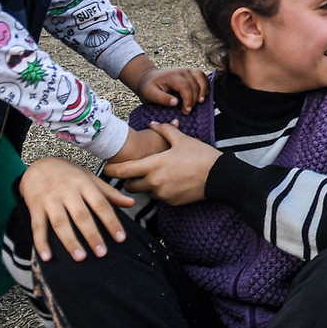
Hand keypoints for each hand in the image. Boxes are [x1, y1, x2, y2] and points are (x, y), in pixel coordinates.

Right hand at [17, 157, 132, 261]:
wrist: (37, 165)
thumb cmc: (68, 174)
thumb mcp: (89, 177)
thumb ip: (109, 192)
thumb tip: (131, 203)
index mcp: (83, 184)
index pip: (101, 204)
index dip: (111, 222)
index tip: (120, 238)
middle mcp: (67, 192)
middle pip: (81, 216)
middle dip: (92, 235)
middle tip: (102, 253)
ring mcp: (50, 200)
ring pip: (60, 223)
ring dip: (70, 241)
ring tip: (80, 257)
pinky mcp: (35, 208)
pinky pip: (38, 227)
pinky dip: (41, 243)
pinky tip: (47, 257)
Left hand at [102, 122, 219, 205]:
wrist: (219, 177)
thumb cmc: (200, 156)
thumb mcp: (182, 140)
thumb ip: (165, 131)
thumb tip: (152, 125)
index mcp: (154, 165)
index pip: (123, 171)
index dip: (112, 170)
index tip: (107, 168)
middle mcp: (154, 182)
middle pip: (129, 186)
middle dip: (129, 180)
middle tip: (134, 172)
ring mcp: (162, 194)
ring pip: (144, 192)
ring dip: (146, 185)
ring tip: (157, 175)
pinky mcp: (171, 202)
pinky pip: (159, 197)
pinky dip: (160, 190)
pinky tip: (171, 181)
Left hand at [123, 59, 205, 112]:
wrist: (148, 78)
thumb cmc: (148, 87)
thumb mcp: (150, 95)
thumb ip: (162, 98)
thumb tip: (175, 103)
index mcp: (172, 76)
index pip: (185, 87)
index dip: (188, 99)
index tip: (186, 111)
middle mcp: (181, 71)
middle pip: (195, 84)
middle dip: (194, 99)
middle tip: (188, 111)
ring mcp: (187, 70)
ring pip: (201, 78)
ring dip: (204, 90)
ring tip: (201, 102)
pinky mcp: (190, 72)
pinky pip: (202, 76)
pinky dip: (205, 85)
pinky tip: (203, 95)